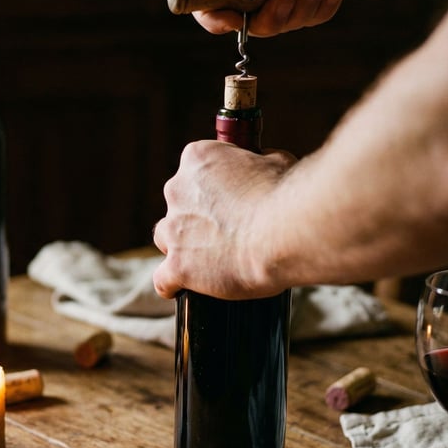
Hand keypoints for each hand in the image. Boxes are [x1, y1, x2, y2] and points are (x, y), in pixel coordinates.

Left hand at [152, 140, 296, 299]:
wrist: (284, 233)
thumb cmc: (284, 195)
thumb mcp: (276, 162)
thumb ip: (260, 161)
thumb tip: (261, 163)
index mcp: (196, 159)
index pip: (194, 170)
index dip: (214, 187)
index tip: (231, 199)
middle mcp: (177, 190)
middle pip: (178, 205)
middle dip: (197, 217)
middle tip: (228, 231)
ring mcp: (174, 230)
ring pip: (166, 239)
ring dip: (183, 247)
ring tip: (210, 260)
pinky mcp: (178, 266)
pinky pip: (163, 279)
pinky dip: (173, 284)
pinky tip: (181, 289)